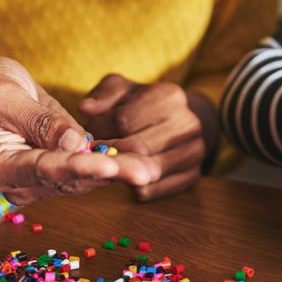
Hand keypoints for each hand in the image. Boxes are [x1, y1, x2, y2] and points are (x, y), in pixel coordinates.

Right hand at [0, 56, 160, 204]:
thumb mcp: (3, 93)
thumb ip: (38, 121)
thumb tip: (75, 144)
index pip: (44, 169)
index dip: (80, 169)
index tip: (111, 167)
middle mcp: (12, 181)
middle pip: (67, 180)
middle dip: (108, 175)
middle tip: (146, 171)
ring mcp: (30, 176)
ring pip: (79, 178)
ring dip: (115, 172)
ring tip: (149, 167)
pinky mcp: (47, 163)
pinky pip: (80, 165)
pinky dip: (106, 162)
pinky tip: (137, 158)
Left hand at [79, 74, 215, 199]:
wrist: (178, 121)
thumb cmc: (142, 104)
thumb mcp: (123, 90)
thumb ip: (103, 95)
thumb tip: (86, 109)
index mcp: (170, 96)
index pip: (124, 119)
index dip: (99, 131)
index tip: (87, 136)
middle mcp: (189, 123)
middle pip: (139, 148)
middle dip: (110, 154)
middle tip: (92, 156)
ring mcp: (195, 151)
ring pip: (147, 172)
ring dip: (121, 172)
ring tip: (108, 165)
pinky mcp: (192, 176)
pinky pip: (151, 191)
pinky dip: (132, 188)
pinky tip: (126, 175)